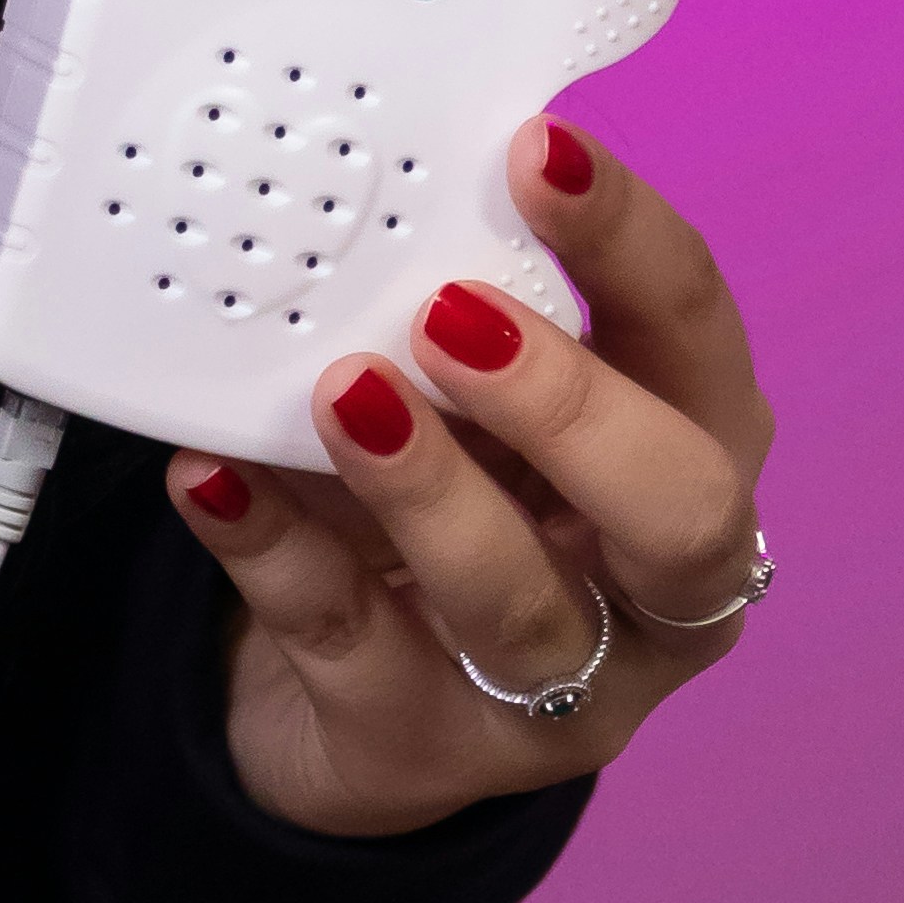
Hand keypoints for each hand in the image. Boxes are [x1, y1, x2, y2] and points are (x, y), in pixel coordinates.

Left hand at [168, 119, 774, 836]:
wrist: (356, 707)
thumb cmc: (452, 502)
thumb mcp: (473, 405)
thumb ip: (454, 310)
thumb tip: (364, 166)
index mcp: (687, 455)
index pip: (694, 338)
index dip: (631, 243)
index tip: (537, 151)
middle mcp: (655, 589)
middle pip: (680, 511)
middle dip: (571, 406)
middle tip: (448, 316)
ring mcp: (553, 693)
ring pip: (522, 605)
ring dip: (429, 489)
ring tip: (340, 394)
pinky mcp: (424, 750)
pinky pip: (350, 645)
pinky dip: (274, 551)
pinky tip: (208, 476)